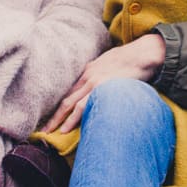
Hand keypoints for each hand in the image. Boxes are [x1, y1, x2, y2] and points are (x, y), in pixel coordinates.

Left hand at [43, 34, 165, 133]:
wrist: (143, 54)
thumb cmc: (132, 60)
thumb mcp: (112, 64)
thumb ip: (104, 75)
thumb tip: (104, 86)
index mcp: (89, 71)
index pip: (70, 91)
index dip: (61, 106)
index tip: (53, 117)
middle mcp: (87, 76)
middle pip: (66, 99)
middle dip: (54, 115)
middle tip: (43, 129)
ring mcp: (93, 83)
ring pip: (70, 104)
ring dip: (59, 119)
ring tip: (50, 133)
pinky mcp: (101, 88)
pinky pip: (83, 106)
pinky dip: (73, 118)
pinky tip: (66, 128)